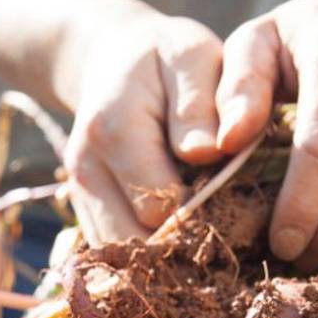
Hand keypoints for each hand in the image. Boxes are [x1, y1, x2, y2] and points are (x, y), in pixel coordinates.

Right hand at [62, 0, 222, 244]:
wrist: (113, 61)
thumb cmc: (166, 58)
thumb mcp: (191, 56)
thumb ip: (198, 102)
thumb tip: (205, 152)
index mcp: (113, 131)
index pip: (161, 206)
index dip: (205, 214)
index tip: (237, 205)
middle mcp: (86, 171)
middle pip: (139, 244)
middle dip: (186, 247)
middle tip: (227, 232)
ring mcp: (80, 197)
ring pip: (123, 261)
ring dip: (166, 260)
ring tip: (204, 242)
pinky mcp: (85, 214)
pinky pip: (116, 258)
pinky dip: (150, 260)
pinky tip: (181, 242)